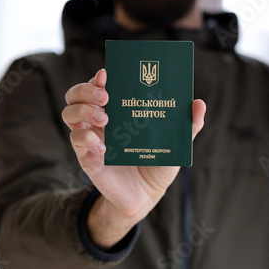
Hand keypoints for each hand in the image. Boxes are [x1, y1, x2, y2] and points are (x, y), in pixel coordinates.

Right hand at [62, 69, 205, 248]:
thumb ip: (187, 124)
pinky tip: (104, 149)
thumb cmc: (158, 162)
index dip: (99, 77)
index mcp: (118, 110)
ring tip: (105, 117)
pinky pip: (77, 141)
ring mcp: (91, 138)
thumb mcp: (175, 142)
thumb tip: (199, 103)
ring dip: (83, 110)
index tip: (108, 73)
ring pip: (69, 114)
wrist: (148, 194)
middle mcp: (100, 120)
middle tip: (106, 96)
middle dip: (86, 89)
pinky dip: (87, 140)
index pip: (99, 86)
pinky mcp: (87, 157)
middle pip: (76, 95)